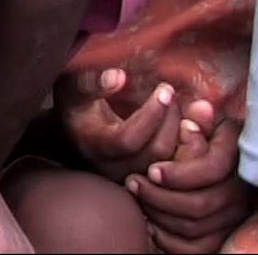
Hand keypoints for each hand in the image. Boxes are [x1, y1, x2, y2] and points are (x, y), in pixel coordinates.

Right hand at [57, 69, 183, 182]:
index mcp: (95, 147)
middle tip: (171, 92)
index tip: (164, 89)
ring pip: (173, 163)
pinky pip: (179, 169)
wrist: (70, 135)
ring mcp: (134, 178)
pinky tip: (184, 123)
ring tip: (179, 105)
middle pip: (157, 152)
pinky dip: (187, 146)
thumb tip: (119, 77)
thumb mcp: (73, 89)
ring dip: (183, 132)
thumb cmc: (74, 107)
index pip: (131, 138)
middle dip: (170, 119)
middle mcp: (115, 169)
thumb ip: (92, 83)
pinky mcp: (149, 181)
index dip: (152, 114)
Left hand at [129, 115, 252, 253]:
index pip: (214, 170)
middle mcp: (241, 191)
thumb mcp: (205, 126)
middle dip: (159, 195)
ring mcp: (233, 217)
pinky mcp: (222, 236)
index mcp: (238, 159)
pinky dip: (170, 240)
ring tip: (137, 197)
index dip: (180, 173)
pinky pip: (196, 248)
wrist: (218, 171)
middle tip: (132, 182)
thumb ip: (200, 120)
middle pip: (200, 203)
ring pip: (195, 227)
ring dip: (159, 214)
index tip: (152, 169)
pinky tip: (150, 224)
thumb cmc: (205, 141)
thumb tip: (200, 108)